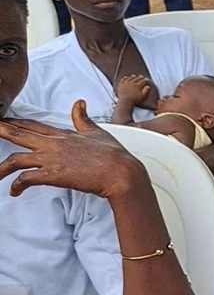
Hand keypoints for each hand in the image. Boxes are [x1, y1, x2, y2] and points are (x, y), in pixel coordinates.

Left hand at [0, 101, 146, 198]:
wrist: (122, 172)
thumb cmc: (114, 155)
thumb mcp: (97, 132)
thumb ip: (83, 119)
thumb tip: (79, 103)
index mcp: (64, 135)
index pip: (34, 125)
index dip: (16, 122)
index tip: (4, 120)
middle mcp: (54, 144)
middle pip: (19, 135)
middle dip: (2, 130)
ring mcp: (52, 159)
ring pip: (16, 159)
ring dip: (1, 168)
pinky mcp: (53, 175)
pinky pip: (26, 179)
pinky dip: (17, 185)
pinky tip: (14, 191)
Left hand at [115, 74, 153, 104]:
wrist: (125, 102)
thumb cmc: (135, 100)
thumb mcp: (143, 96)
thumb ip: (146, 91)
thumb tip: (148, 86)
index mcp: (137, 86)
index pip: (142, 81)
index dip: (145, 80)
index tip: (147, 79)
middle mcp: (132, 83)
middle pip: (136, 79)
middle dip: (139, 77)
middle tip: (141, 76)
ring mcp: (126, 84)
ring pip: (129, 78)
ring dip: (132, 77)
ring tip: (134, 75)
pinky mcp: (121, 85)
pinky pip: (122, 80)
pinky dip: (124, 78)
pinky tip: (125, 77)